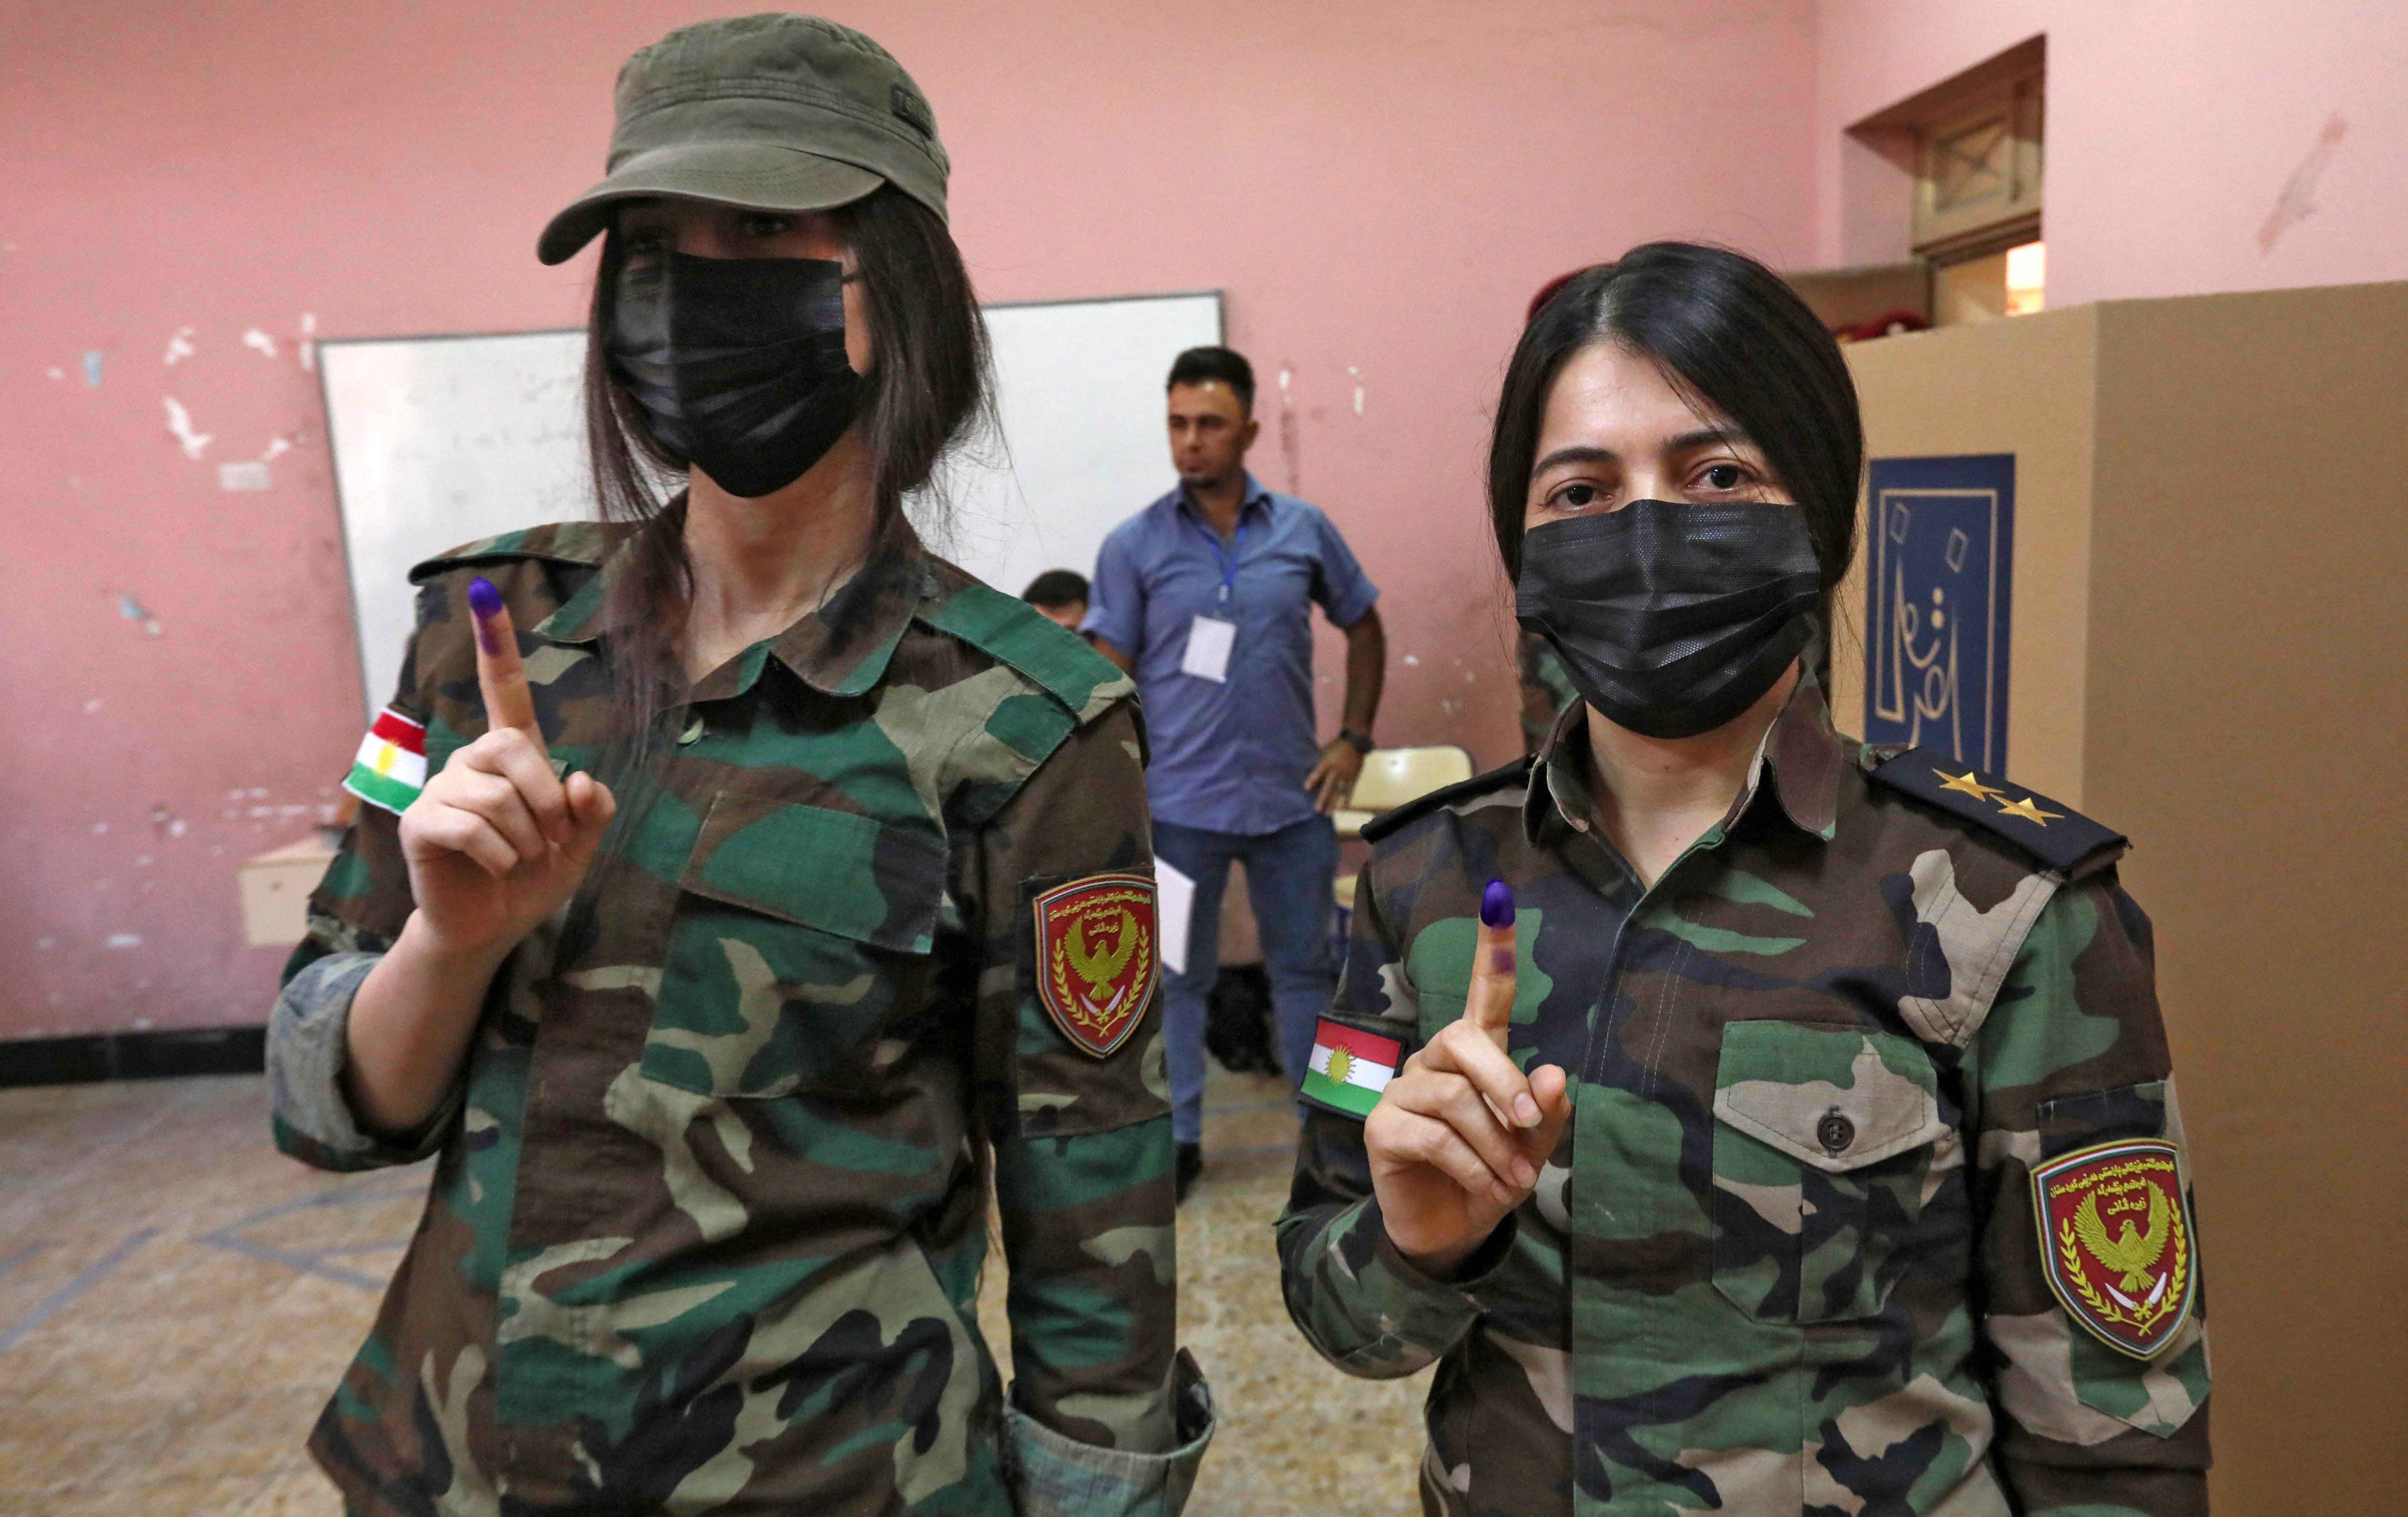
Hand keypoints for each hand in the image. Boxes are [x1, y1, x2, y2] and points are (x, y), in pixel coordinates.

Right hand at [397, 579, 615, 958]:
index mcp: (512, 756)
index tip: (483, 590)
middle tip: (551, 839)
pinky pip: (470, 826)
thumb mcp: (580, 844)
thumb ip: (593, 810)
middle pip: (513, 747)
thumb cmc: (533, 876)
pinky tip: (495, 868)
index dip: (496, 641)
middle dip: (546, 800)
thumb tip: (582, 778)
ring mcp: (441, 789)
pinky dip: (499, 856)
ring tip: (520, 859)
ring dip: (526, 838)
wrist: (492, 926)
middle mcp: (472, 762)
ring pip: (497, 796)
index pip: (506, 689)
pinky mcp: (420, 822)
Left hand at [1305, 738, 1364, 814]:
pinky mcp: (1353, 778)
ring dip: (1334, 803)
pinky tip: (1342, 809)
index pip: (1319, 771)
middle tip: (1317, 809)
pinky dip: (1346, 800)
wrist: (1355, 742)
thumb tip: (1304, 766)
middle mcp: (1337, 770)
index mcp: (1328, 761)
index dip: (1313, 779)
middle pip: (1329, 786)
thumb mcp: (1325, 750)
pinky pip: (1350, 791)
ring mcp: (1346, 775)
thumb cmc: (1336, 746)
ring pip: (1339, 792)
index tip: (1306, 788)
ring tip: (1328, 814)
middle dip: (1323, 798)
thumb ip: (1318, 760)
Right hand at [1364, 880, 1570, 1276]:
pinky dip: (1472, 1168)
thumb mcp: (1531, 1146)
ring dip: (1496, 1145)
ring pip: (1455, 1097)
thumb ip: (1544, 1111)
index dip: (1492, 948)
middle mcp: (1433, 1062)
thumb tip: (1553, 1073)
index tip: (1498, 896)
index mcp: (1473, 1056)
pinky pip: (1434, 1137)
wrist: (1449, 1230)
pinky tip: (1488, 1191)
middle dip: (1504, 1082)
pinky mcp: (1382, 1129)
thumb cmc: (1492, 1174)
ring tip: (1513, 1181)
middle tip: (1529, 1123)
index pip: (1484, 993)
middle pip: (1464, 1039)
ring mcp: (1402, 1092)